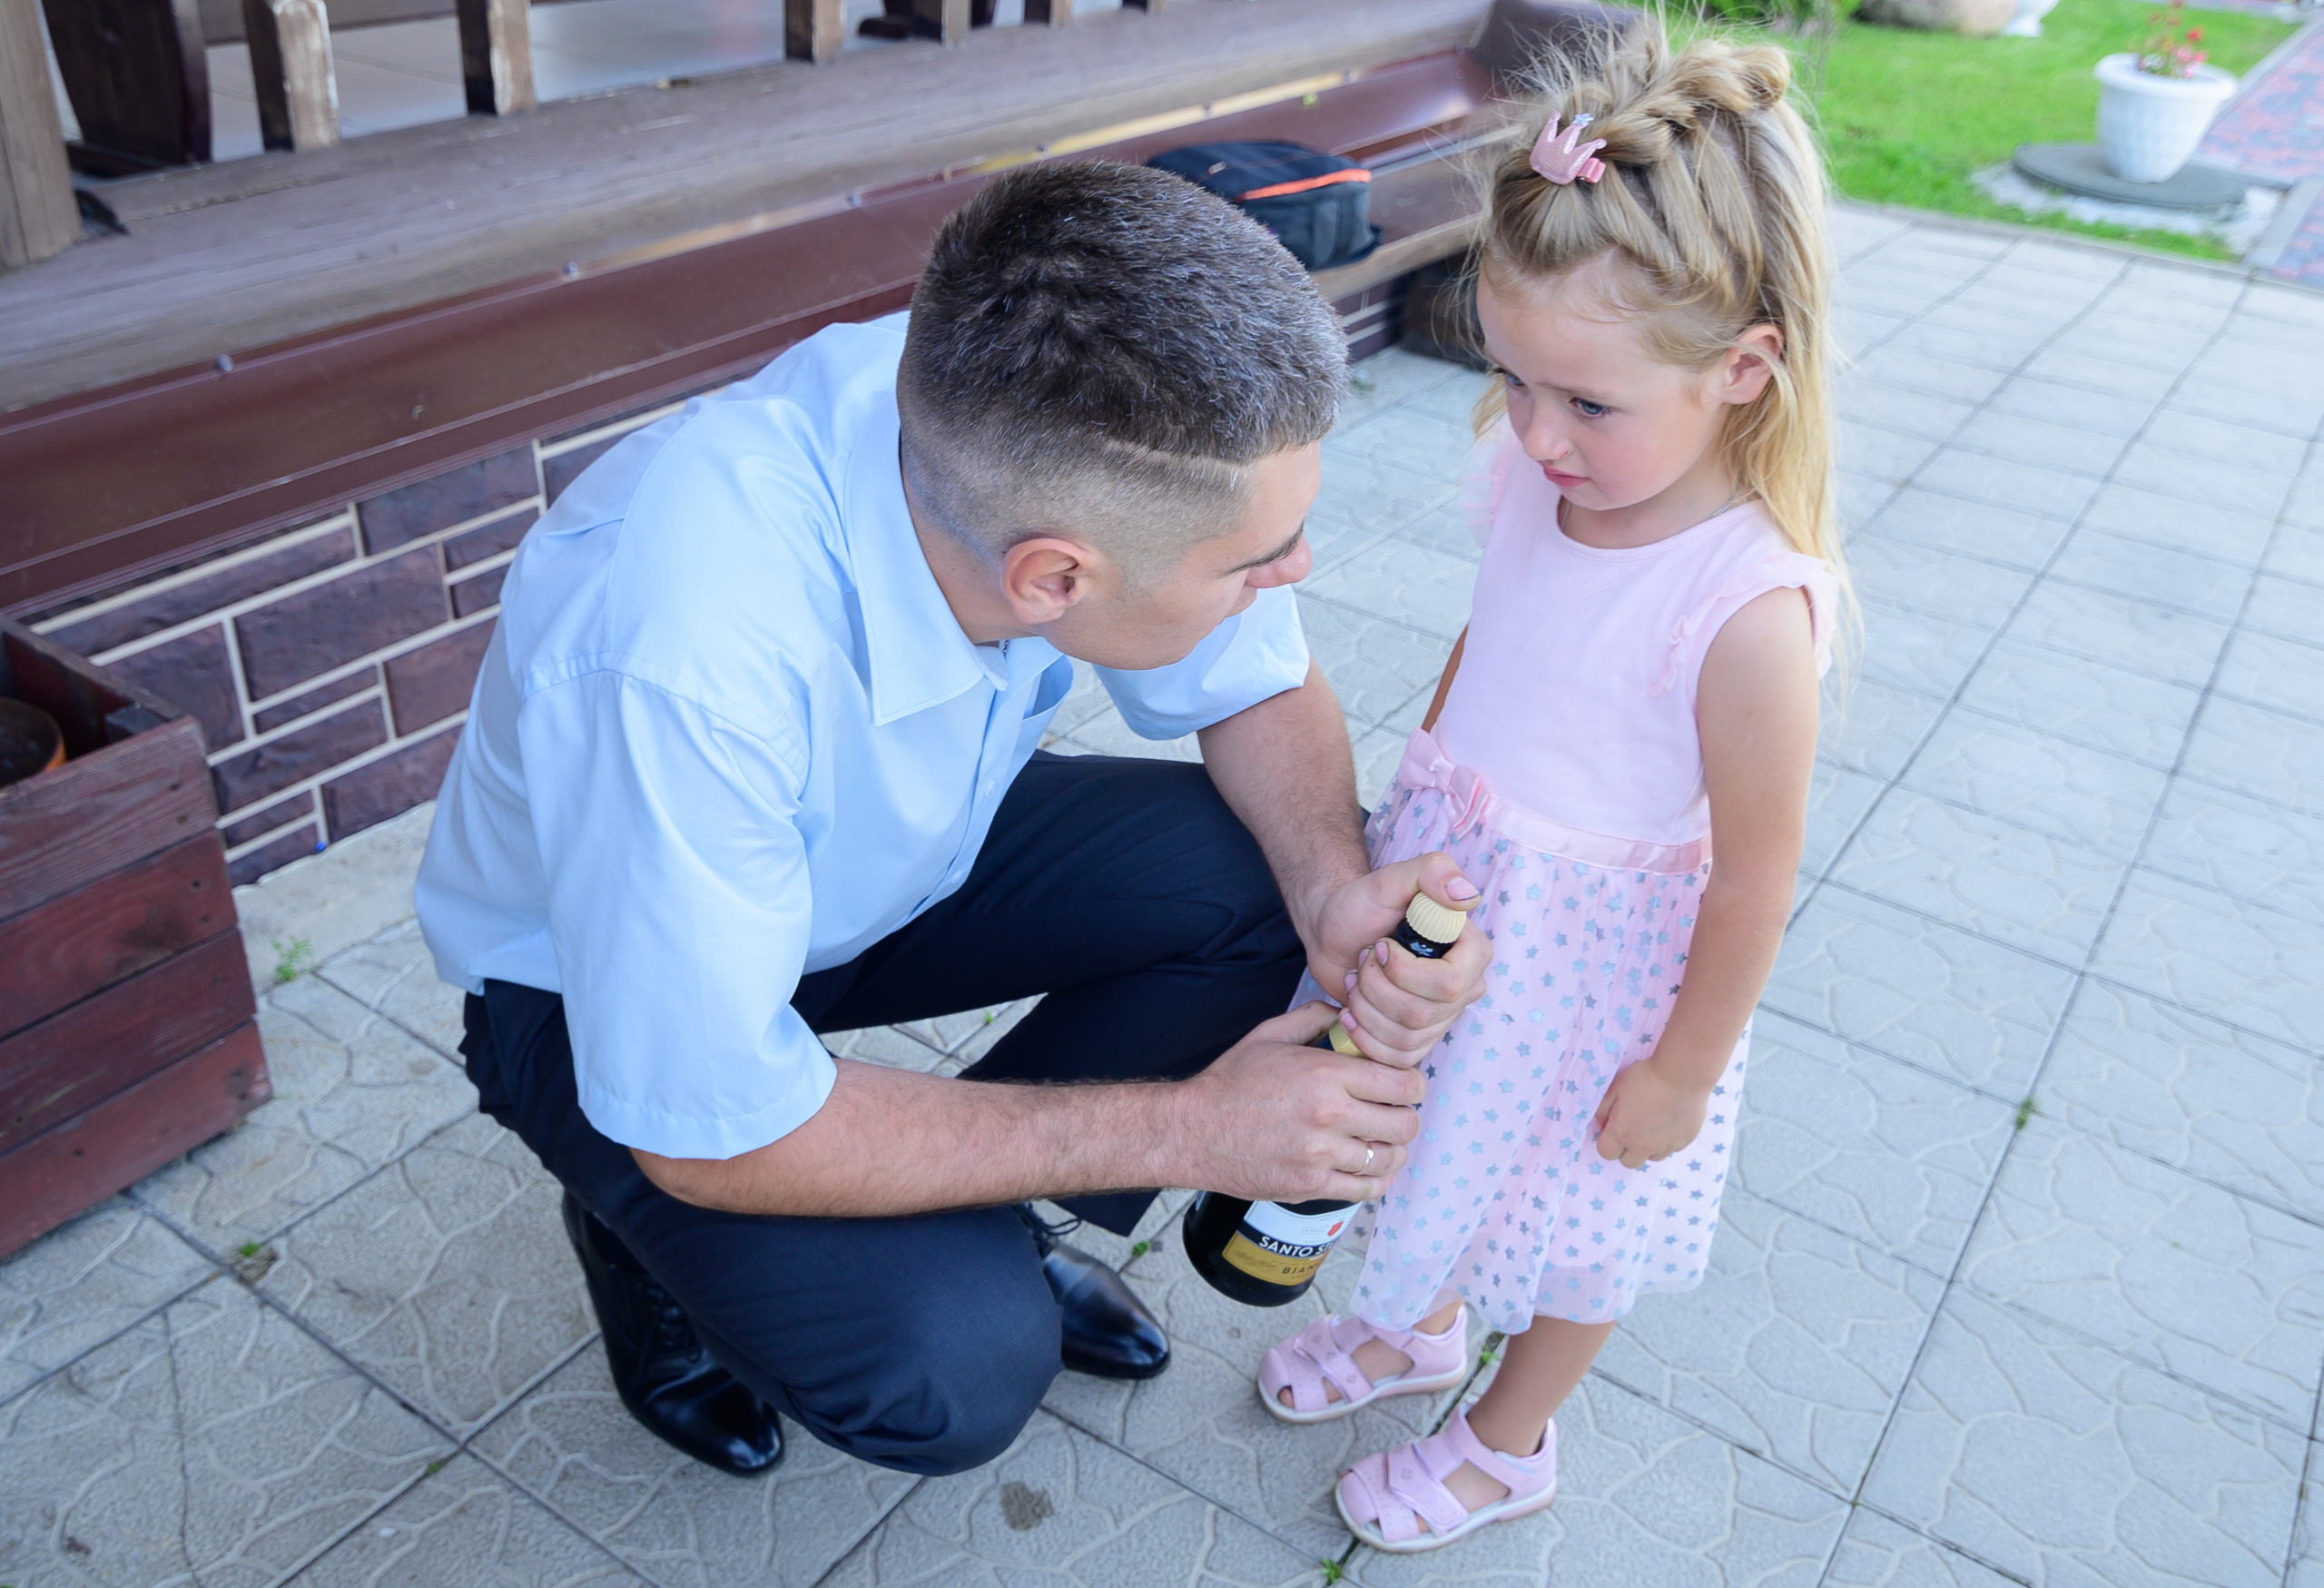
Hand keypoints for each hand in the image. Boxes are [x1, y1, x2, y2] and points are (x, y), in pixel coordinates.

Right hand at [1170, 1001, 1423, 1202]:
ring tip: (1379, 1141)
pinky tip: (1366, 1168)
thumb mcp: (1270, 1034)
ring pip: (1390, 1159)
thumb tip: (1348, 1013)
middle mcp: (1330, 1115)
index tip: (1403, 1085)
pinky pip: (1367, 1189)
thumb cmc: (1231, 1081)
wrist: (1192, 1131)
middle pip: (1406, 1123)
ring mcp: (1321, 1156)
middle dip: (1406, 1116)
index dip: (1412, 1083)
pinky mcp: (1311, 1185)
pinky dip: (1375, 1180)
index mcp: (1325, 1074)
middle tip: (1393, 1113)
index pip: (1404, 1083)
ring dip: (1391, 1149)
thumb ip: (1315, 1017)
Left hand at [1307, 852, 1487, 1067]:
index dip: (1404, 973)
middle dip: (1376, 988)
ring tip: (1356, 979)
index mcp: (1471, 952)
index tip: (1378, 946)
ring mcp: (1442, 1018)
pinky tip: (1350, 1010)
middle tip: (1362, 961)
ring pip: (1405, 1038)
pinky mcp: (1418, 1040)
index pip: (1449, 984)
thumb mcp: (1392, 878)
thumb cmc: (1363, 904)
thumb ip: (1433, 872)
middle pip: (1421, 1015)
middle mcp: (1465, 988)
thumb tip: (1468, 896)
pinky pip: (1396, 1058)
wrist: (1335, 932)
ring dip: (1365, 1007)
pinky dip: (1364, 1036)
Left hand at [1591, 1058, 1710, 1170]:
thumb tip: (1602, 1124)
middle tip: (1632, 1129)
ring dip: (1648, 1147)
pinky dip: (1668, 1140)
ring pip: (1652, 1157)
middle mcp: (1643, 1146)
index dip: (1607, 1142)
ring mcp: (1665, 1146)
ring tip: (1652, 1124)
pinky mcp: (1684, 1142)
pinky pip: (1671, 1148)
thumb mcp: (1615, 1088)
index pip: (1606, 1152)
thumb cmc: (1644, 1077)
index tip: (1612, 1128)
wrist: (1681, 1075)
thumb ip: (1603, 1110)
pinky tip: (1670, 1120)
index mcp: (1622, 1133)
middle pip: (1628, 1162)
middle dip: (1626, 1150)